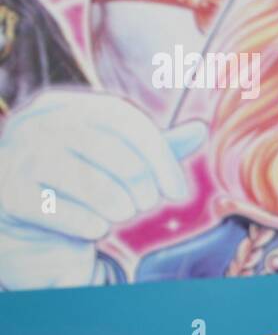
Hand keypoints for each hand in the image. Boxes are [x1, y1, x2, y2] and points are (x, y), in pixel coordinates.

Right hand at [0, 90, 205, 289]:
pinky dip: (89, 225)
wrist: (25, 221)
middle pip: (110, 151)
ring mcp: (17, 154)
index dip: (161, 158)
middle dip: (141, 185)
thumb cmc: (81, 183)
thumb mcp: (117, 157)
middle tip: (145, 205)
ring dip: (118, 206)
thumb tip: (201, 129)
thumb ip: (156, 145)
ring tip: (122, 214)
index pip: (125, 120)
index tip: (178, 193)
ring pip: (87, 183)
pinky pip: (60, 211)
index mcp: (65, 104)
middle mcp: (37, 122)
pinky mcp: (6, 192)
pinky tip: (96, 230)